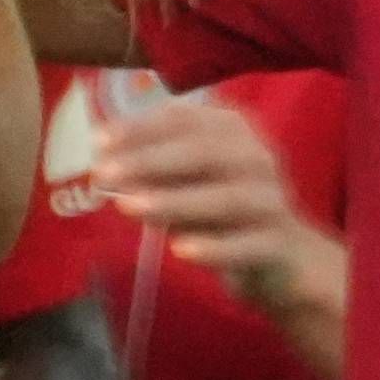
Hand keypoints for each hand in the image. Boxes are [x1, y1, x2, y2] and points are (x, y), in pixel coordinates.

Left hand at [102, 89, 326, 309]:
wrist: (281, 260)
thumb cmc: (219, 211)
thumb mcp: (183, 184)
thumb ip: (151, 170)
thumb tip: (104, 159)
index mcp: (233, 130)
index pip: (185, 119)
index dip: (141, 128)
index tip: (98, 141)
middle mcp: (257, 157)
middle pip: (206, 153)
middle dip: (151, 160)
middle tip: (104, 173)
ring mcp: (273, 200)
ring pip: (227, 198)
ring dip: (176, 201)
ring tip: (129, 207)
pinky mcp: (280, 244)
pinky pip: (249, 245)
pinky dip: (216, 247)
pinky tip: (181, 251)